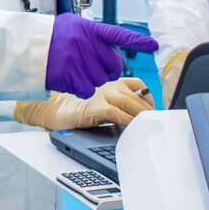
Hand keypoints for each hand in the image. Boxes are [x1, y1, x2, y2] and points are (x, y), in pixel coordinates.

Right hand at [16, 78, 153, 130]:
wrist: (52, 110)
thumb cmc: (76, 107)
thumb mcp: (102, 102)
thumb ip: (118, 104)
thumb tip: (140, 117)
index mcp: (111, 80)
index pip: (139, 85)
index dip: (149, 98)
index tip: (154, 111)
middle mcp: (108, 84)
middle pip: (137, 95)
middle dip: (149, 111)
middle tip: (156, 123)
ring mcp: (101, 95)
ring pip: (130, 103)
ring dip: (142, 116)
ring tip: (149, 127)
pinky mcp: (95, 107)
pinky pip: (117, 114)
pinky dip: (129, 122)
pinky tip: (133, 128)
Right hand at [51, 17, 159, 96]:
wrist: (27, 47)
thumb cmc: (51, 37)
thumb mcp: (72, 25)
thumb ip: (93, 34)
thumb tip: (112, 44)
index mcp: (90, 29)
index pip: (119, 34)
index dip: (138, 41)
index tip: (153, 45)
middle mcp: (86, 43)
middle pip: (113, 65)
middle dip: (107, 69)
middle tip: (91, 65)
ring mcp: (79, 60)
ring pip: (101, 80)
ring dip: (92, 79)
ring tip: (75, 69)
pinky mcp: (70, 76)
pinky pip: (88, 90)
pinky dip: (82, 89)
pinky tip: (70, 79)